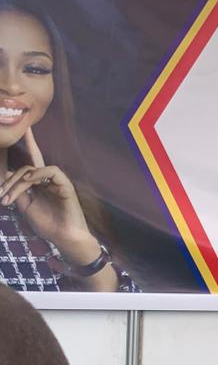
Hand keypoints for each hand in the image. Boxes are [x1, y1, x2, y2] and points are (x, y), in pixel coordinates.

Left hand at [1, 127, 93, 256]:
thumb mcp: (25, 206)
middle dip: (10, 177)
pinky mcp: (65, 184)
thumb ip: (17, 190)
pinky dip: (37, 174)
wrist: (64, 237)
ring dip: (17, 183)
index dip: (29, 142)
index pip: (31, 160)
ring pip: (32, 169)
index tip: (24, 128)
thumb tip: (7, 174)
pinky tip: (29, 182)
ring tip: (10, 198)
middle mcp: (48, 179)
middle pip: (26, 165)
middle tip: (2, 194)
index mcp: (39, 183)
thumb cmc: (47, 224)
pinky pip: (50, 171)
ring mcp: (57, 180)